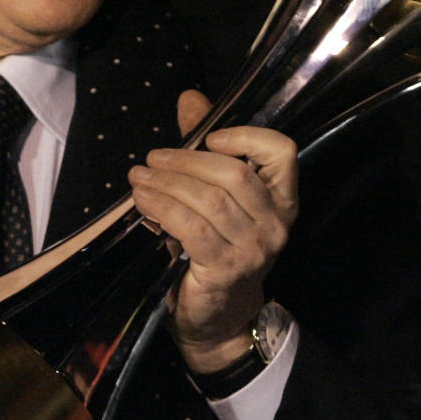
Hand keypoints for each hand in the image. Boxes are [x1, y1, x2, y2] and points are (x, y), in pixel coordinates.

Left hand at [128, 90, 297, 372]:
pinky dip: (162, 208)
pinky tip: (143, 202)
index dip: (245, 136)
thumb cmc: (214, 251)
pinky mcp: (224, 269)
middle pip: (234, 173)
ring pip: (209, 199)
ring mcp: (253, 249)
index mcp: (281, 200)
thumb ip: (206, 150)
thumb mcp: (215, 198)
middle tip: (152, 158)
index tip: (209, 136)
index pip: (282, 152)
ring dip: (166, 183)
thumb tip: (191, 98)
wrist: (217, 320)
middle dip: (186, 159)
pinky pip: (191, 228)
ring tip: (138, 177)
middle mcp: (275, 223)